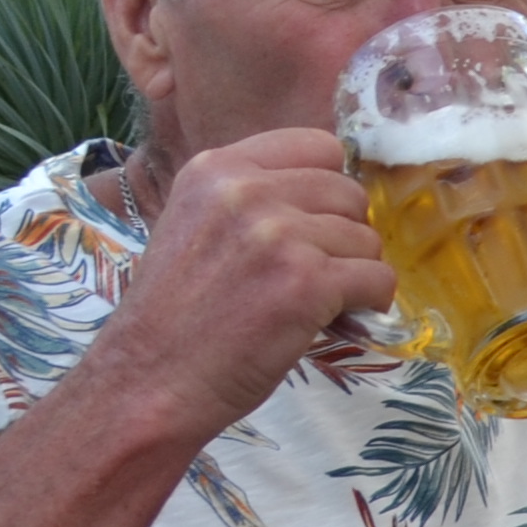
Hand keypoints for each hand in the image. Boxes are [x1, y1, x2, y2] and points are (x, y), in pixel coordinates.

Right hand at [105, 129, 396, 435]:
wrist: (148, 381)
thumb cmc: (175, 315)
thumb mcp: (196, 224)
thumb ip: (252, 199)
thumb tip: (328, 192)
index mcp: (216, 168)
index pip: (318, 146)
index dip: (327, 190)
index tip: (311, 225)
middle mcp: (245, 191)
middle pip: (349, 192)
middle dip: (342, 235)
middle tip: (310, 273)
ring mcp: (278, 235)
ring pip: (367, 238)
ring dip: (352, 273)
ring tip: (309, 302)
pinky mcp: (306, 282)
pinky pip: (378, 279)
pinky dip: (369, 303)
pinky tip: (335, 319)